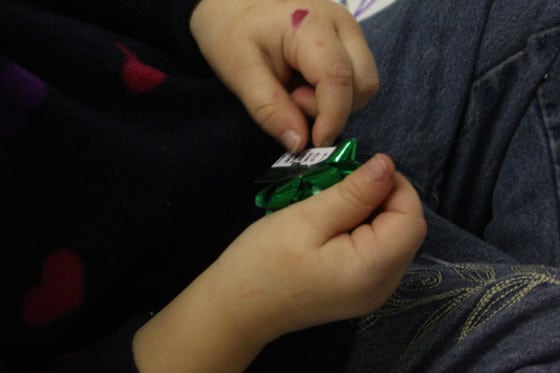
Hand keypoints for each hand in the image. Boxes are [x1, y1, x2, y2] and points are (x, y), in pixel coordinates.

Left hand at [190, 0, 378, 152]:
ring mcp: (349, 31)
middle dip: (334, 109)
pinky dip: (336, 96)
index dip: (331, 118)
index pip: (338, 79)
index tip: (312, 143)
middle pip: (363, 84)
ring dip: (336, 104)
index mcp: (312, 25)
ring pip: (364, 84)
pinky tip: (306, 87)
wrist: (231, 5)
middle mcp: (342, 25)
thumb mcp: (239, 72)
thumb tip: (299, 143)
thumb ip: (269, 109)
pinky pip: (356, 79)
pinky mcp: (348, 41)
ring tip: (297, 94)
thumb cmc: (231, 31)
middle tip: (293, 103)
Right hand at [209, 153, 425, 344]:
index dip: (394, 187)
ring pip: (393, 240)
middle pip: (406, 230)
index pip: (411, 218)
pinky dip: (364, 231)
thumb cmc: (265, 261)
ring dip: (372, 213)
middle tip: (341, 187)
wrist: (238, 308)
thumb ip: (353, 193)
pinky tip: (335, 226)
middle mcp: (383, 286)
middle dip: (382, 199)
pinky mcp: (360, 292)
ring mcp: (373, 293)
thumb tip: (387, 165)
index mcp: (373, 269)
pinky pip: (378, 253)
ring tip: (334, 205)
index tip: (358, 172)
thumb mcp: (307, 218)